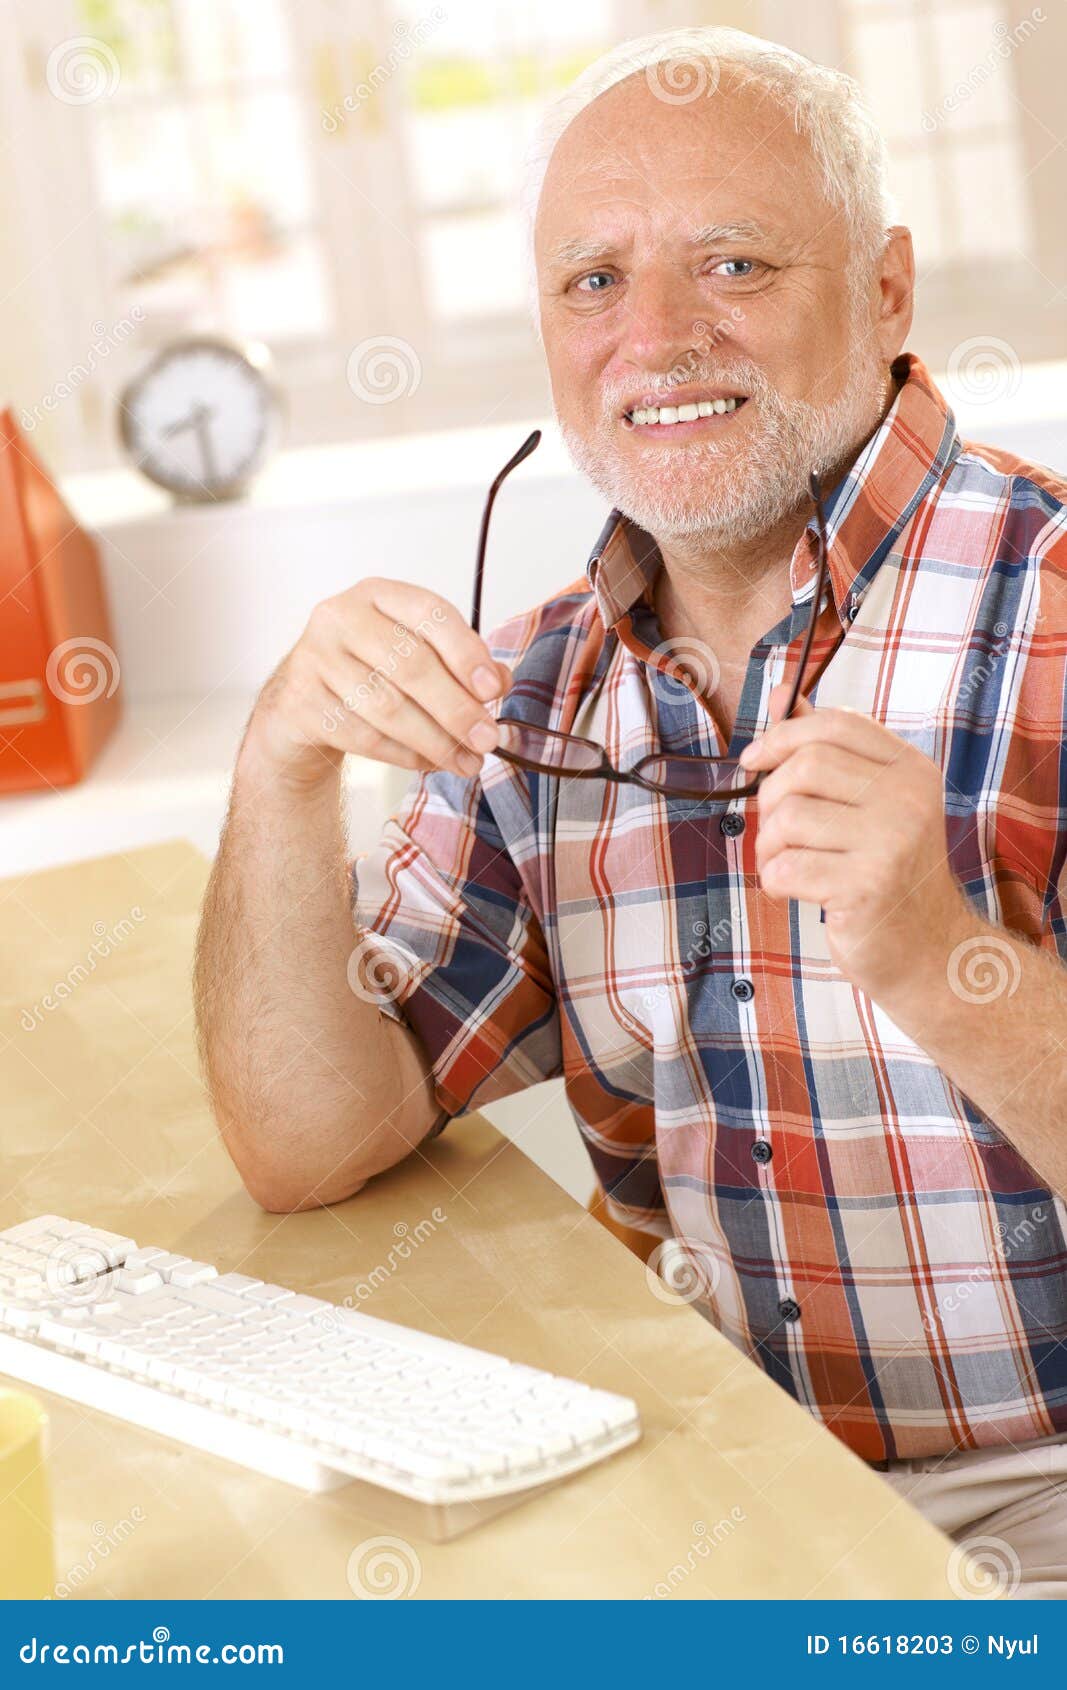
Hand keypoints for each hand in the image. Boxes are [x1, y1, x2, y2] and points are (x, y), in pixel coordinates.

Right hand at [244, 579, 510, 786]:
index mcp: (378, 594)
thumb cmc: (367, 671)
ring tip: (467, 762)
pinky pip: (364, 736)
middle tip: (487, 739)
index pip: (431, 614)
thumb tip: (499, 682)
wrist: (301, 702)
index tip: (494, 690)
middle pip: (411, 665)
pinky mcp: (302, 702)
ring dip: (436, 741)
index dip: (466, 653)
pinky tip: (429, 763)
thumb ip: (459, 663)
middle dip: (457, 709)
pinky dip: (404, 755)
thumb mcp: (413, 653)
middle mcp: (341, 617)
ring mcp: (315, 658)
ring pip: (388, 707)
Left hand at [739, 683, 969, 997]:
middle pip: (806, 764)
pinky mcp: (866, 886)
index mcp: (911, 769)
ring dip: (769, 845)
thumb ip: (832, 752)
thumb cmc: (887, 876)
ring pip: (788, 816)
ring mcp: (891, 842)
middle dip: (770, 797)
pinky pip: (785, 866)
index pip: (836, 724)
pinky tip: (792, 891)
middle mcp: (908, 798)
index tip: (754, 761)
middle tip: (775, 830)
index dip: (783, 734)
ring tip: (786, 865)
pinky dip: (774, 880)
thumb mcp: (871, 805)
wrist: (930, 951)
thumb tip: (787, 696)